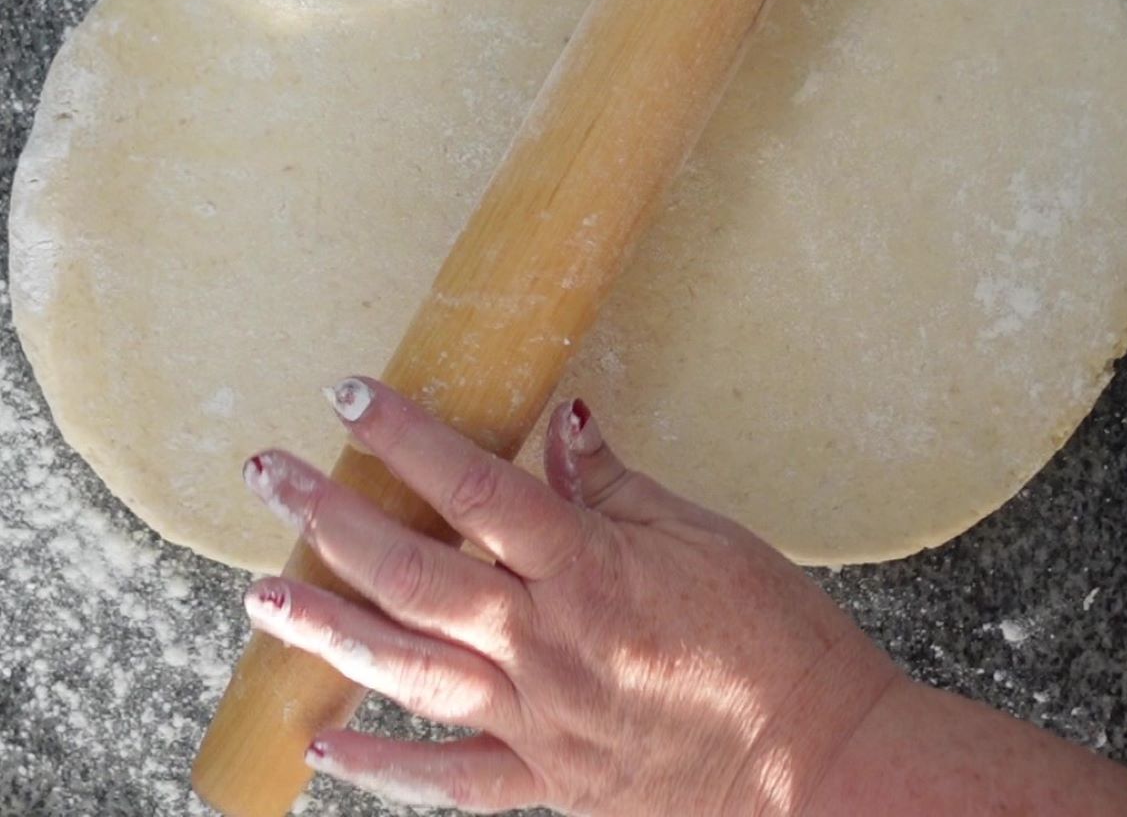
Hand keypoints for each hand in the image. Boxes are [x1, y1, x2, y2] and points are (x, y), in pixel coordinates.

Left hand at [241, 379, 897, 814]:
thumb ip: (615, 484)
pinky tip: (322, 740)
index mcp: (588, 571)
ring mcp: (538, 722)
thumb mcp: (702, 534)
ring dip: (327, 629)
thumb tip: (560, 424)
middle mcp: (546, 646)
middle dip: (331, 519)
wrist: (817, 763)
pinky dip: (382, 766)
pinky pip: (451, 782)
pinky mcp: (548, 781)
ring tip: (261, 594)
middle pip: (413, 576)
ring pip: (408, 674)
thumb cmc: (773, 636)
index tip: (353, 395)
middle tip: (271, 475)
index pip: (475, 489)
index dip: (407, 437)